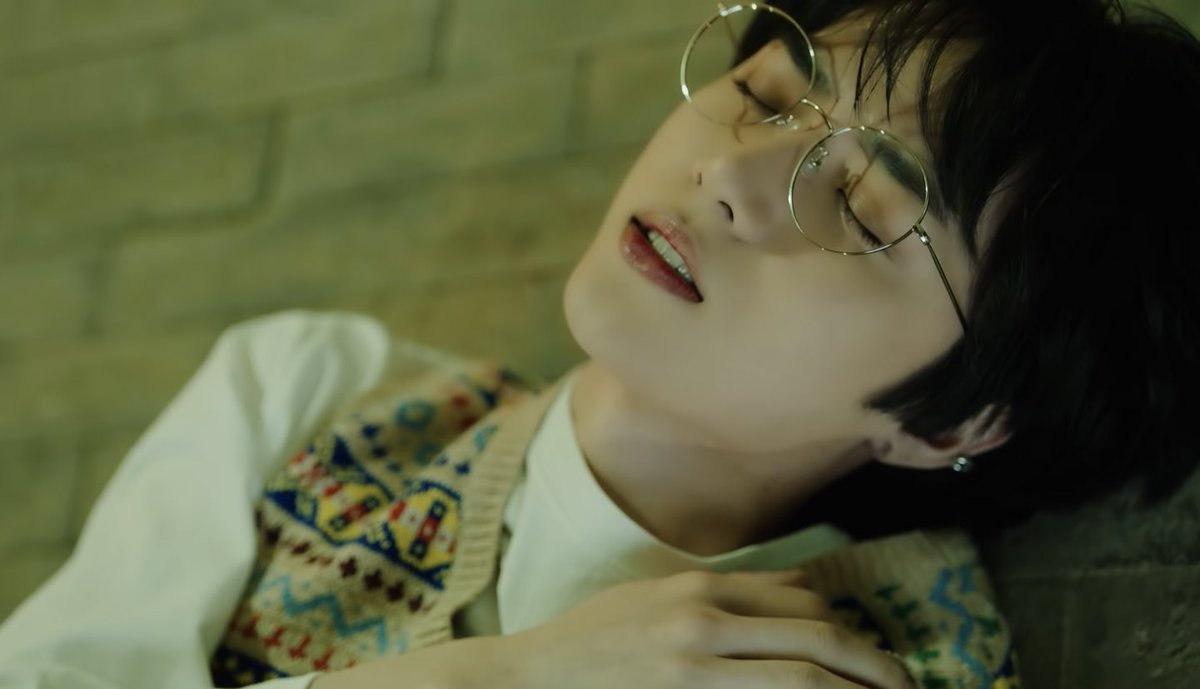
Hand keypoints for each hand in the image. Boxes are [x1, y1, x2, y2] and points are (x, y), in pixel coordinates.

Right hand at [312, 569, 913, 688]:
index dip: (844, 627)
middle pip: (813, 641)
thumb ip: (724, 593)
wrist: (532, 680)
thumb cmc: (593, 638)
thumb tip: (801, 588)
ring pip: (799, 679)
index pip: (797, 600)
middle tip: (905, 685)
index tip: (866, 651)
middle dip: (872, 665)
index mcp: (698, 591)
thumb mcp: (656, 596)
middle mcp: (703, 626)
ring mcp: (695, 673)